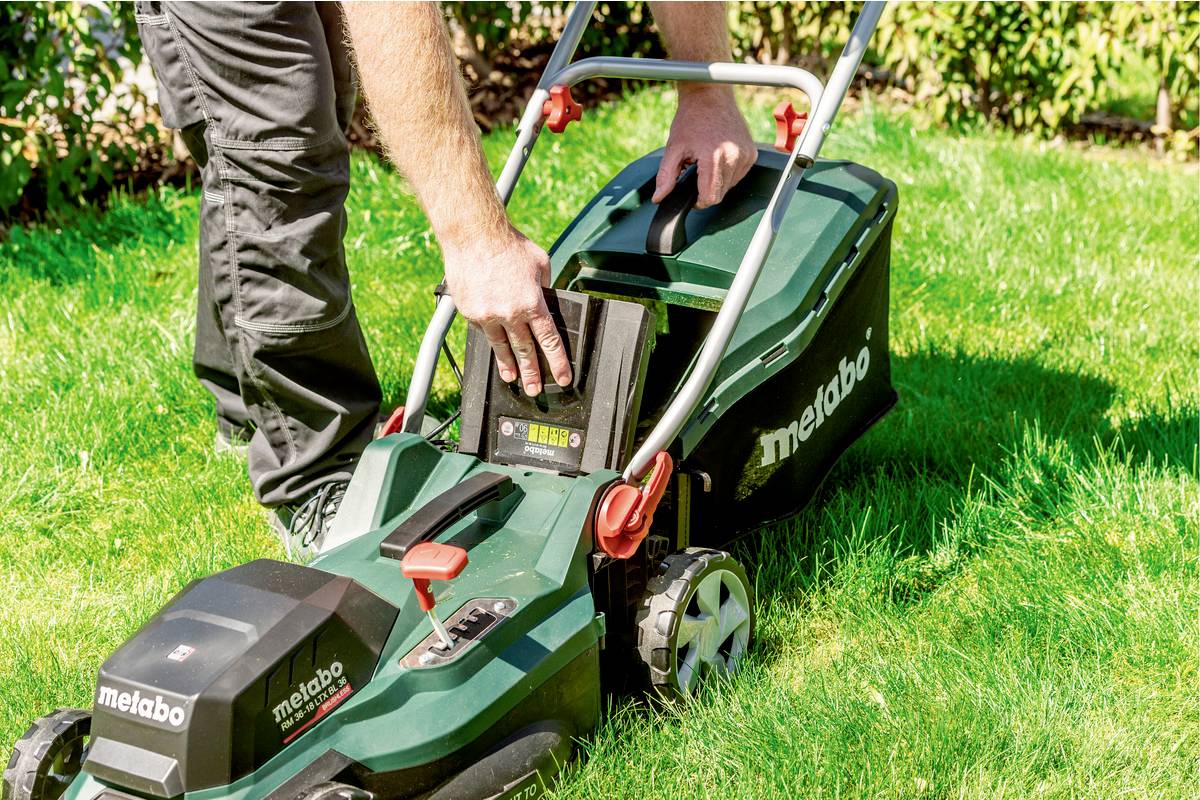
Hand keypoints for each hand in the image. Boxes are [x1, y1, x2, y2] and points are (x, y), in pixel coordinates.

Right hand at [443, 227, 571, 395]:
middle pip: (525, 351)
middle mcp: (510, 313)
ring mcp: (487, 315)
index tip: (562, 377)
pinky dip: (490, 341)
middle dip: (532, 373)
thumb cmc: (508, 245)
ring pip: (501, 348)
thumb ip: (545, 286)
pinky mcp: (470, 312)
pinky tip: (495, 350)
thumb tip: (547, 298)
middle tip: (535, 390)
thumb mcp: (540, 263)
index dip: (556, 362)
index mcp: (532, 303)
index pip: (549, 341)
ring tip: (513, 380)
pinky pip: (483, 331)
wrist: (473, 235)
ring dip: (508, 366)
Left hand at [653, 86, 755, 208]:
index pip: (710, 198)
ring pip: (730, 186)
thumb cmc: (691, 119)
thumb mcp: (673, 148)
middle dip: (707, 190)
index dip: (698, 201)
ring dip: (718, 181)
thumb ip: (666, 176)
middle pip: (720, 194)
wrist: (710, 95)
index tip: (691, 193)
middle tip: (697, 170)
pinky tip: (719, 157)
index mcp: (713, 157)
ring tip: (707, 161)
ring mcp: (746, 155)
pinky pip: (739, 175)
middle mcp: (734, 157)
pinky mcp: (752, 153)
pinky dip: (728, 173)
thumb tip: (658, 198)